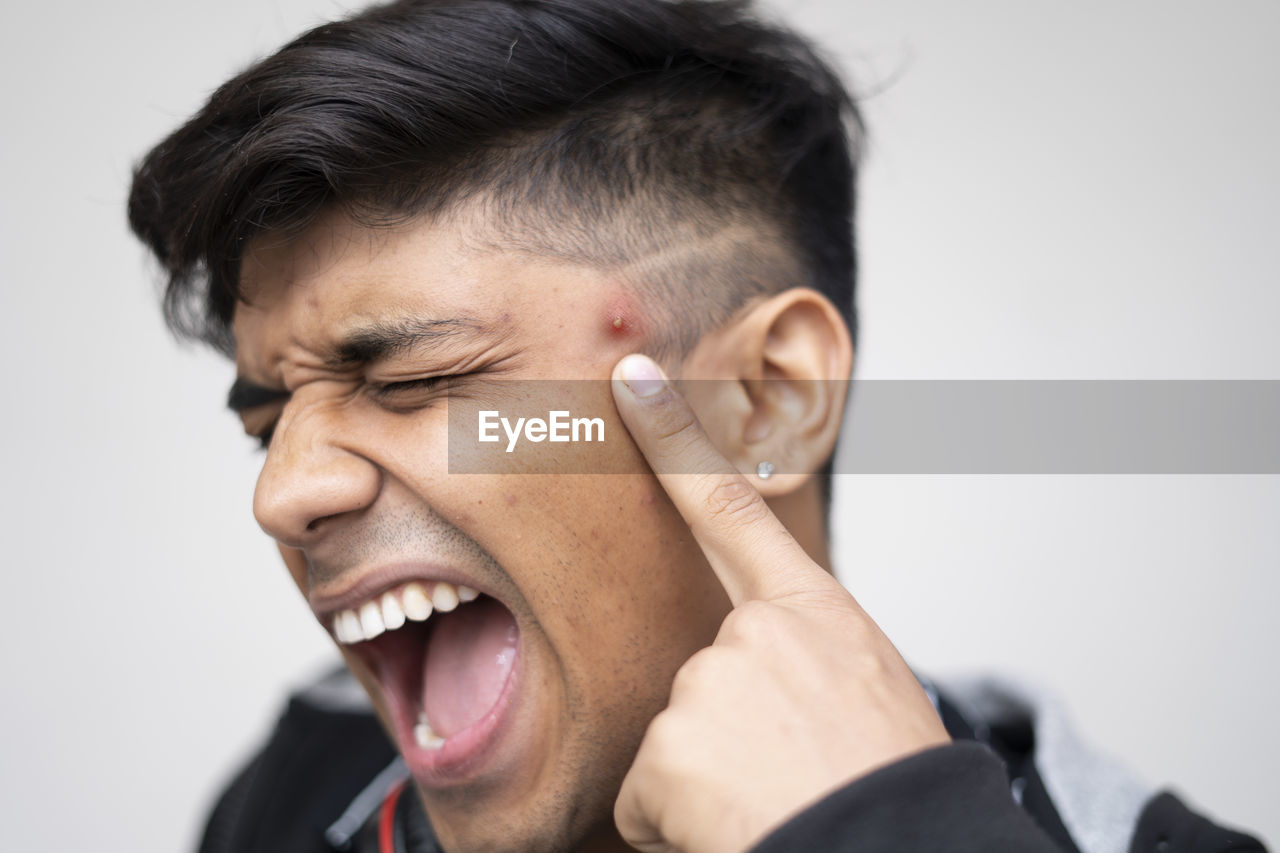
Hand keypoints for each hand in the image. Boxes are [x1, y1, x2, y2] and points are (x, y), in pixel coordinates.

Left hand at [610, 354, 949, 852]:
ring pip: (673, 742)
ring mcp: (705, 683)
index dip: (676, 438)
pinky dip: (679, 824)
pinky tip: (733, 830)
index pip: (732, 503)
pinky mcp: (667, 747)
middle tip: (783, 776)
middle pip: (697, 676)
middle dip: (723, 734)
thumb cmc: (889, 782)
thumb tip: (742, 672)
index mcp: (811, 613)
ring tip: (771, 806)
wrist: (899, 846)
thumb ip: (796, 660)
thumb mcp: (864, 692)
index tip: (633, 380)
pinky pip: (647, 797)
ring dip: (708, 785)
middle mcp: (751, 633)